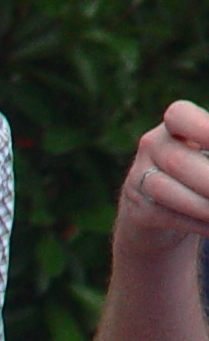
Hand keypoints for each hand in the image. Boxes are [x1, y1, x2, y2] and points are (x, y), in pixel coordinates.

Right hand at [119, 100, 208, 251]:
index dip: (202, 129)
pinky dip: (198, 223)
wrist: (159, 212)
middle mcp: (152, 147)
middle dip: (208, 179)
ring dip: (205, 206)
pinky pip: (167, 216)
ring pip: (166, 191)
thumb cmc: (201, 173)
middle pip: (177, 161)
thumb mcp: (206, 156)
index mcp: (175, 127)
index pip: (179, 117)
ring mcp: (139, 179)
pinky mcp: (138, 212)